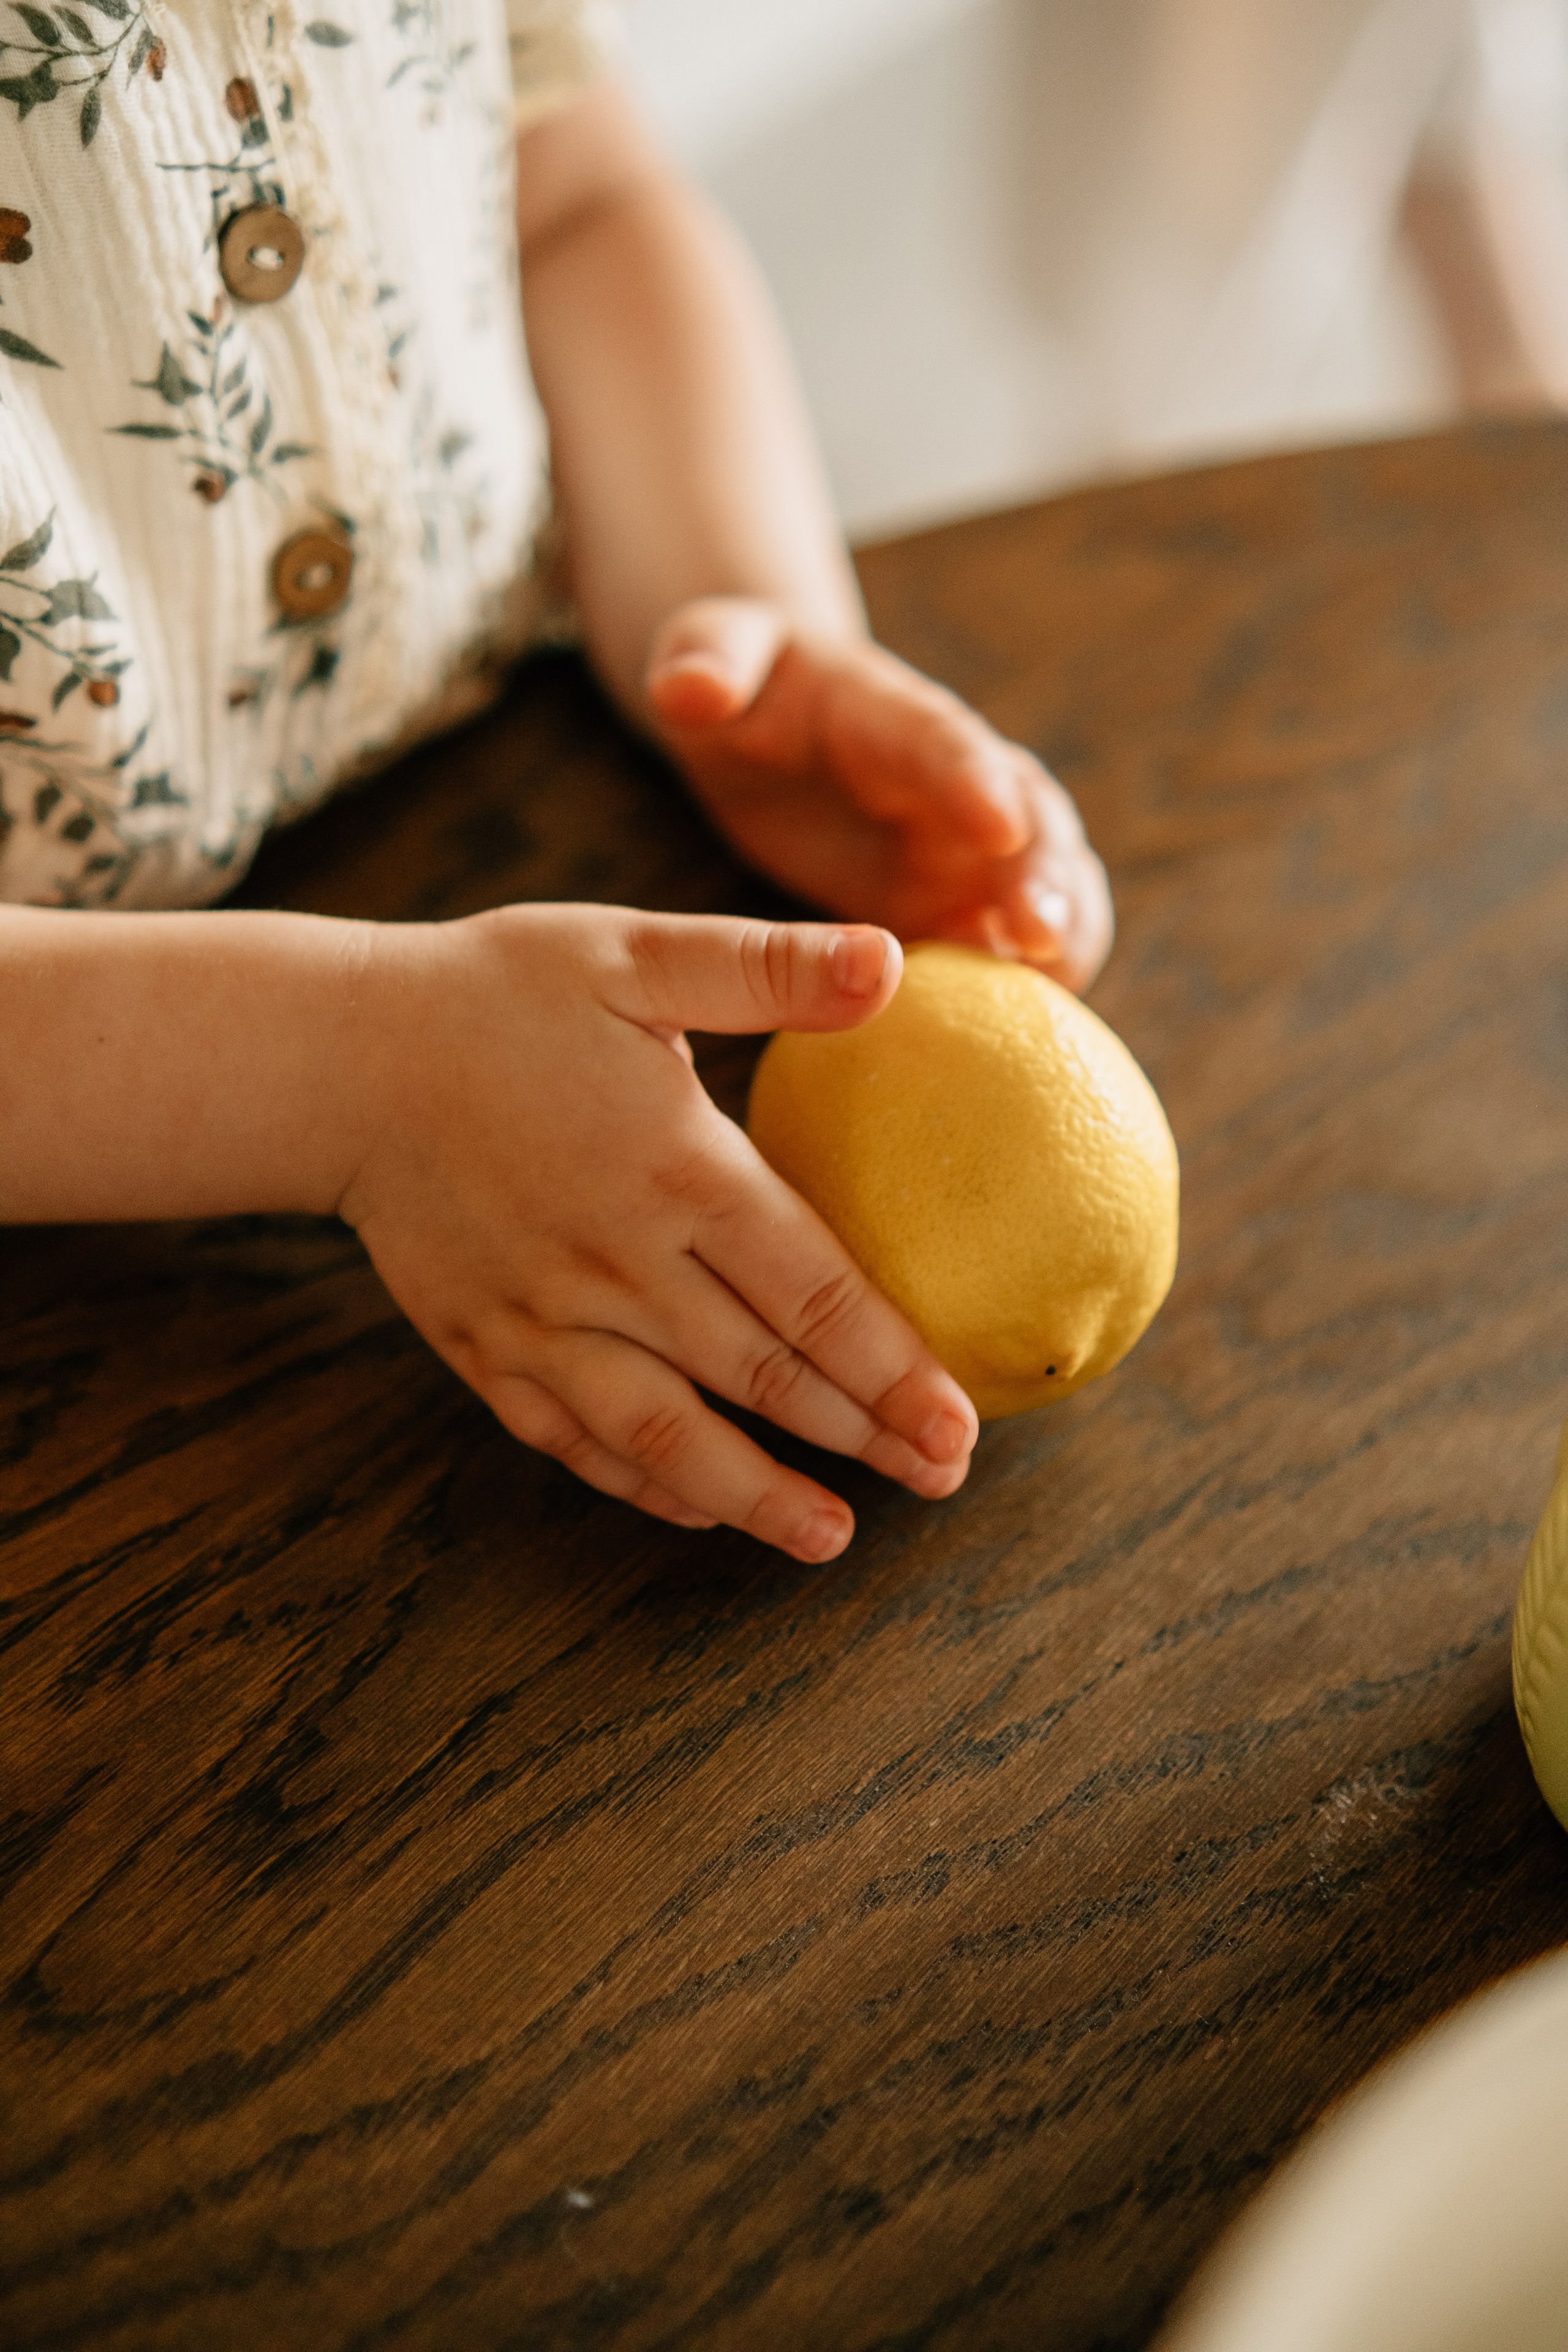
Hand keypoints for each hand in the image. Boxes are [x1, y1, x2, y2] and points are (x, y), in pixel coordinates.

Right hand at [340, 906, 978, 1557]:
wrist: (336, 1059)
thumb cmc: (496, 994)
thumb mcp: (634, 952)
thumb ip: (764, 967)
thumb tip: (892, 961)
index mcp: (677, 1172)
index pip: (815, 1293)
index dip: (894, 1368)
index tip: (957, 1424)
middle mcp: (617, 1265)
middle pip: (763, 1376)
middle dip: (861, 1438)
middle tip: (940, 1480)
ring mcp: (545, 1321)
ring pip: (669, 1435)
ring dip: (757, 1495)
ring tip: (831, 1538)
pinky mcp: (486, 1350)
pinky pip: (576, 1440)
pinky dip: (644, 1484)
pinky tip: (700, 1509)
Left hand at [645, 596, 1112, 992]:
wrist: (778, 719)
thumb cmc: (743, 686)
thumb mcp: (713, 653)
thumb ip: (707, 658)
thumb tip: (691, 689)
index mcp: (890, 715)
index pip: (941, 741)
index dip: (974, 781)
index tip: (999, 825)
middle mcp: (955, 776)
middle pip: (1025, 816)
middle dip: (1042, 872)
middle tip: (1044, 932)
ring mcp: (969, 840)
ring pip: (1047, 877)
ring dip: (1063, 928)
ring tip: (1061, 983)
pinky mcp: (962, 896)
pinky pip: (1016, 935)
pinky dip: (1038, 972)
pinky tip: (1042, 1019)